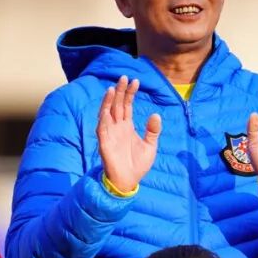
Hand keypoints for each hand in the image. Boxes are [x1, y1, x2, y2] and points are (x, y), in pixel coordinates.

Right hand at [97, 76, 161, 191]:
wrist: (129, 180)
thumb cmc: (137, 164)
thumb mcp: (150, 145)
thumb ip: (153, 130)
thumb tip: (156, 114)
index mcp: (127, 126)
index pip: (127, 106)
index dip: (130, 94)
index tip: (136, 81)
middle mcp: (117, 127)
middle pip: (117, 105)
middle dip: (121, 92)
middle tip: (124, 77)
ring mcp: (110, 134)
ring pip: (107, 114)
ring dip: (109, 102)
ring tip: (113, 89)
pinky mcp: (104, 144)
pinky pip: (102, 129)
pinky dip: (103, 119)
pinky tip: (106, 110)